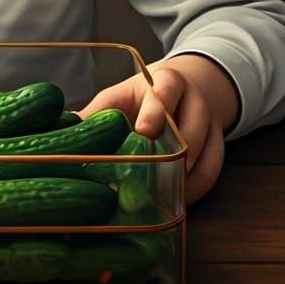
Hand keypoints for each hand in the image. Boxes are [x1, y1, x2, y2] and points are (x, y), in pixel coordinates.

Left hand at [76, 57, 228, 204]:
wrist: (187, 88)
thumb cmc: (144, 95)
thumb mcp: (121, 95)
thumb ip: (99, 112)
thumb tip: (65, 133)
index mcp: (166, 81)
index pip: (165, 91)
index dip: (155, 110)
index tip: (143, 131)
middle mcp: (194, 100)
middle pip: (192, 125)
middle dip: (174, 151)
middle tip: (153, 175)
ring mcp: (210, 124)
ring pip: (207, 152)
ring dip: (185, 176)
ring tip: (162, 195)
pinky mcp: (219, 146)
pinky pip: (214, 171)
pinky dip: (197, 189)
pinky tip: (178, 202)